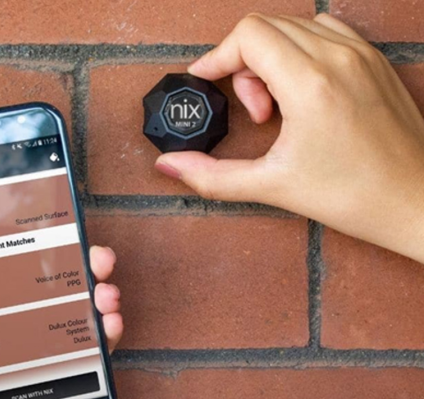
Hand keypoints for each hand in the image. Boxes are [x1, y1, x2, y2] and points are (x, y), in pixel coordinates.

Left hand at [0, 237, 122, 398]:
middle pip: (52, 295)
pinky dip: (107, 338)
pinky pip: (91, 360)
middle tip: (97, 256)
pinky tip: (111, 323)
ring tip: (108, 289)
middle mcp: (13, 341)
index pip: (10, 279)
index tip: (53, 230)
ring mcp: (40, 366)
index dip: (34, 252)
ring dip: (99, 297)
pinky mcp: (62, 392)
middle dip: (80, 269)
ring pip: (77, 321)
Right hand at [155, 13, 423, 262]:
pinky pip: (326, 31)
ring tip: (279, 105)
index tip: (205, 81)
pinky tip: (302, 90)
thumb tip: (169, 165)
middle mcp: (339, 57)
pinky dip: (301, 51)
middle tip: (255, 112)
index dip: (217, 56)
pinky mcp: (375, 61)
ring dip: (272, 57)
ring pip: (295, 25)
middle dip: (243, 65)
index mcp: (311, 83)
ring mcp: (362, 54)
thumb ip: (212, 175)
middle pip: (266, 27)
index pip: (249, 35)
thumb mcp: (272, 186)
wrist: (417, 203)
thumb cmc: (354, 196)